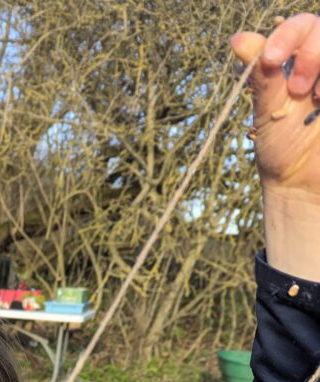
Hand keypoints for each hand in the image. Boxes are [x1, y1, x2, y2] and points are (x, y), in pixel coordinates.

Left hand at [231, 14, 319, 193]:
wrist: (304, 186)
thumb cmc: (282, 150)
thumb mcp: (268, 112)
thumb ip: (262, 75)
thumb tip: (238, 39)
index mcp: (297, 62)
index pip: (301, 26)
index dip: (287, 36)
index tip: (271, 61)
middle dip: (312, 53)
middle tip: (299, 90)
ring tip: (318, 100)